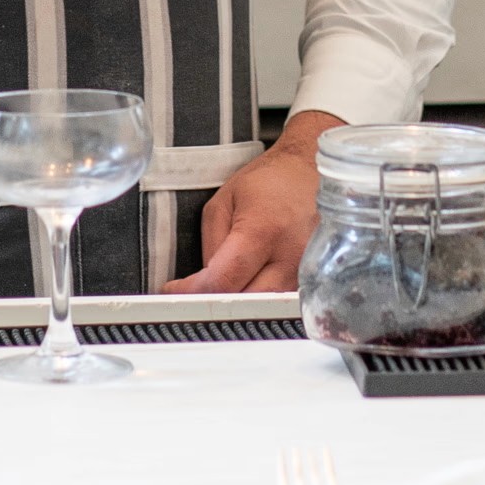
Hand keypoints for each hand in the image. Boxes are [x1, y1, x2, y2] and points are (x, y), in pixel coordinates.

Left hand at [164, 110, 340, 293]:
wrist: (308, 173)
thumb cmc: (264, 183)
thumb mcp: (222, 203)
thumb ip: (211, 246)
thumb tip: (204, 284)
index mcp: (263, 231)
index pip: (223, 281)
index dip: (193, 292)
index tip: (173, 290)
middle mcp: (290, 258)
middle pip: (246, 305)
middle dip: (214, 305)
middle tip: (192, 297)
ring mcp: (306, 274)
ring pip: (265, 311)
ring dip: (237, 308)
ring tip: (217, 293)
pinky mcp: (312, 282)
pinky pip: (279, 305)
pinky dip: (257, 304)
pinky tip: (243, 292)